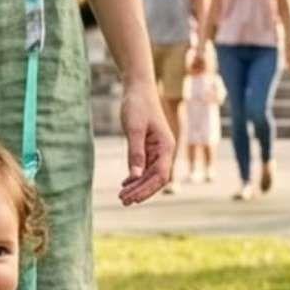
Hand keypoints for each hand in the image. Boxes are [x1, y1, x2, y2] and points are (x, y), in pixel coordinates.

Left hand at [118, 82, 172, 205]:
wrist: (138, 88)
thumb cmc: (137, 105)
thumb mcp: (134, 129)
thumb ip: (135, 153)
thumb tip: (135, 176)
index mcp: (167, 146)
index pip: (161, 176)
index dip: (146, 189)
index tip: (131, 198)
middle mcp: (165, 150)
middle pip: (156, 179)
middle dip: (141, 191)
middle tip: (122, 201)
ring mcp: (157, 149)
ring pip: (150, 174)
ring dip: (137, 186)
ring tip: (122, 196)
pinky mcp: (149, 146)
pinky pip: (145, 167)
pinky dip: (136, 176)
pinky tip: (125, 183)